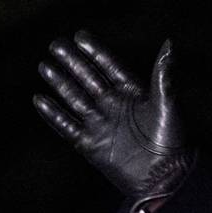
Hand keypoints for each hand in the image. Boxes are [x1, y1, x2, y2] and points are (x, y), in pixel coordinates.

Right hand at [33, 31, 195, 212]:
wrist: (164, 176)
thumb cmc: (171, 139)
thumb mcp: (167, 103)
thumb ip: (163, 74)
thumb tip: (169, 43)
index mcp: (134, 93)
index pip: (110, 67)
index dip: (96, 52)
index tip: (80, 35)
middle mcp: (115, 106)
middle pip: (89, 79)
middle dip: (73, 62)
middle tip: (56, 44)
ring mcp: (101, 124)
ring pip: (75, 99)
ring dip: (60, 83)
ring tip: (45, 66)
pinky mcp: (91, 145)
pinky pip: (67, 126)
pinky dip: (53, 114)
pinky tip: (39, 99)